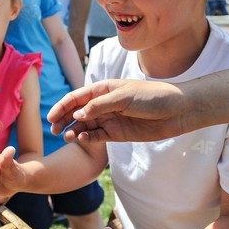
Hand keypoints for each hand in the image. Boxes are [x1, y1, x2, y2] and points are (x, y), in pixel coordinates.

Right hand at [48, 80, 187, 142]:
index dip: (62, 106)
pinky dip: (88, 138)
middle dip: (63, 120)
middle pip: (77, 112)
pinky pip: (97, 136)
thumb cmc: (152, 97)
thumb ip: (100, 105)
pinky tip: (83, 139)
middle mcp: (104, 104)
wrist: (177, 111)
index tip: (51, 118)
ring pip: (84, 125)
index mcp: (103, 89)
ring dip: (74, 130)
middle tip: (54, 130)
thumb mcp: (124, 97)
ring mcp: (110, 119)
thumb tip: (78, 114)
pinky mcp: (117, 133)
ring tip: (68, 137)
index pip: (77, 97)